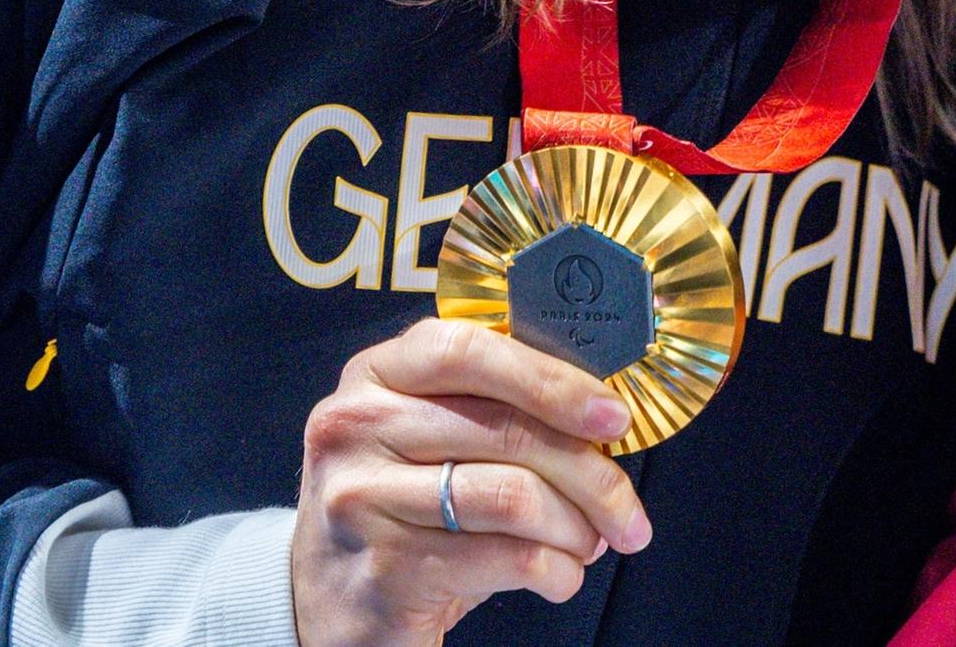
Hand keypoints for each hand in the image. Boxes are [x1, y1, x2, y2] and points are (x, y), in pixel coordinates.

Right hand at [291, 318, 649, 646]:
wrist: (327, 605)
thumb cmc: (405, 509)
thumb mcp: (431, 438)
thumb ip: (496, 408)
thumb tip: (606, 417)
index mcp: (377, 374)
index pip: (470, 351)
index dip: (552, 380)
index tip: (615, 415)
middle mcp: (356, 426)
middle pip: (507, 431)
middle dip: (591, 474)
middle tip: (629, 510)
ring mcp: (361, 498)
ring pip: (513, 496)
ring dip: (576, 527)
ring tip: (592, 543)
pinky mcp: (384, 568)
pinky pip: (505, 558)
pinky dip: (555, 570)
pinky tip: (561, 576)